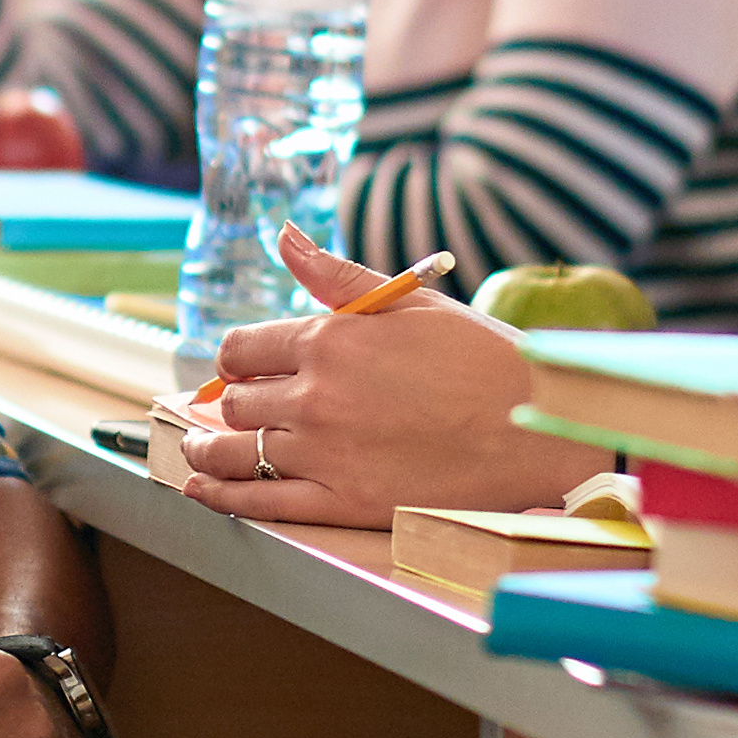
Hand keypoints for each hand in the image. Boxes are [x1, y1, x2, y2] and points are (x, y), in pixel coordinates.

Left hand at [182, 226, 599, 523]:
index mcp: (330, 339)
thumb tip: (283, 235)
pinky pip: (259, 501)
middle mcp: (316, 394)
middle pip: (237, 400)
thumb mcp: (412, 302)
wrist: (537, 429)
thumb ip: (338, 274)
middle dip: (232, 402)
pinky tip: (201, 489)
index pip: (243, 348)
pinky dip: (220, 496)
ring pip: (237, 451)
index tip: (245, 366)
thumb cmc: (483, 359)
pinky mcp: (342, 502)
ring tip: (200, 450)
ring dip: (208, 449)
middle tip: (232, 409)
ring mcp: (325, 452)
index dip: (238, 358)